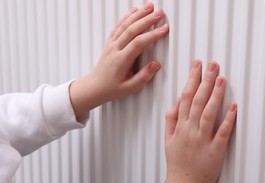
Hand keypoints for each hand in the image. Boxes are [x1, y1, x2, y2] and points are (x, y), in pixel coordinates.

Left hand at [70, 2, 168, 121]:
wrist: (95, 87)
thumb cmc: (112, 88)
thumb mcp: (130, 88)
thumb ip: (144, 76)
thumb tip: (156, 65)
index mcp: (121, 60)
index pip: (139, 43)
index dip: (153, 35)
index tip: (164, 29)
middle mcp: (115, 49)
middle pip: (132, 30)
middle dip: (147, 19)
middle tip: (160, 13)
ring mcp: (111, 44)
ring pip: (125, 25)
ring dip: (138, 14)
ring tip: (150, 7)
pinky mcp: (110, 42)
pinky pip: (118, 26)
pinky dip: (126, 16)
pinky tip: (134, 10)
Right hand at [164, 60, 236, 182]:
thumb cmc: (177, 164)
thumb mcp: (168, 141)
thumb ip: (171, 121)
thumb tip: (176, 103)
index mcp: (179, 127)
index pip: (185, 97)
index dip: (192, 79)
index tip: (198, 65)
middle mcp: (190, 131)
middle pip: (197, 101)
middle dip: (206, 80)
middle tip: (213, 63)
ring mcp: (203, 140)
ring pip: (209, 113)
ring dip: (216, 94)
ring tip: (222, 78)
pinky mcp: (215, 151)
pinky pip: (222, 132)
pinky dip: (229, 119)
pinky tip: (234, 106)